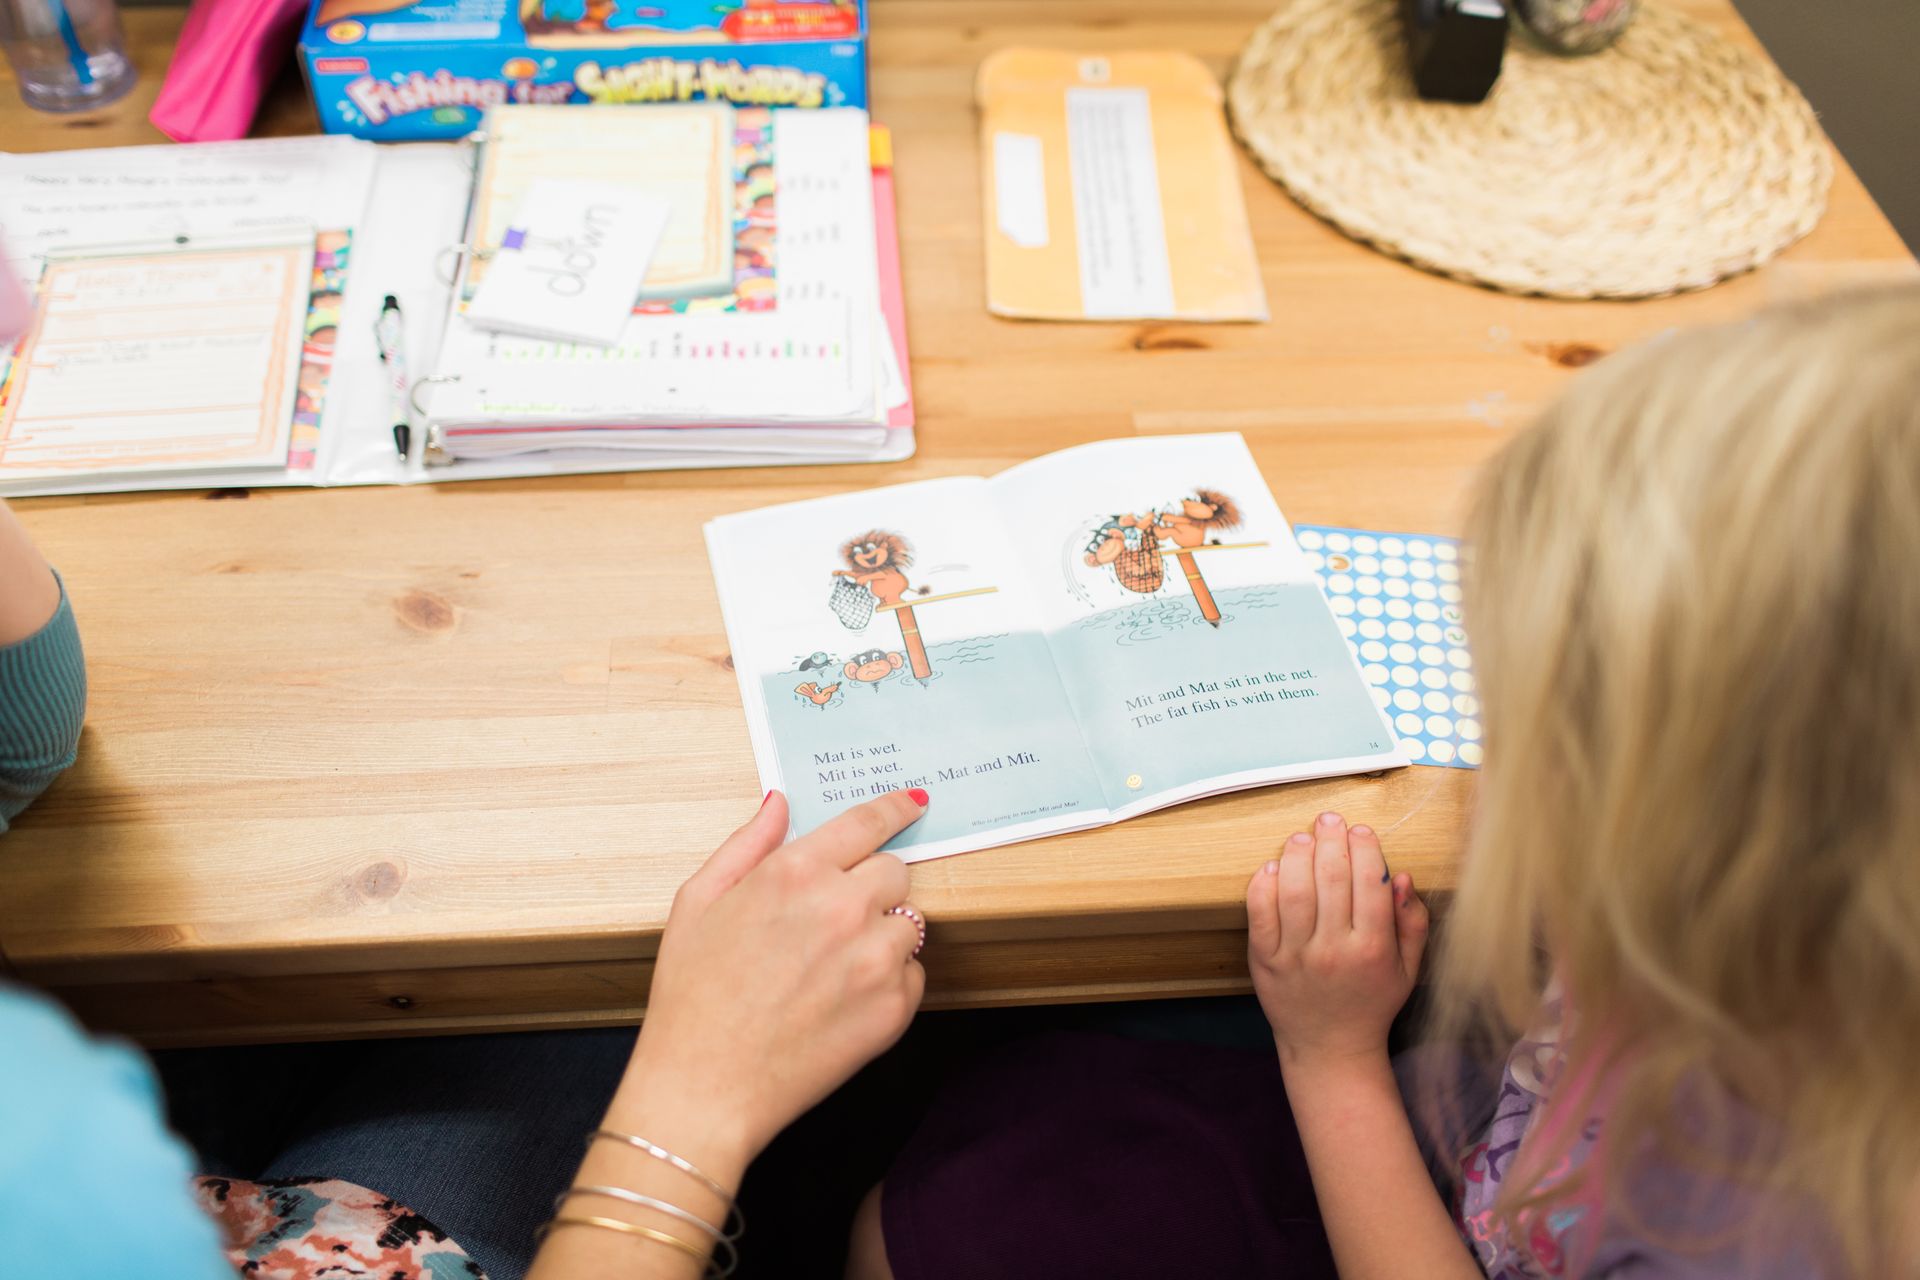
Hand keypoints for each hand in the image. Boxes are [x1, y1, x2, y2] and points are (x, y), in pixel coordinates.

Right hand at [621, 789, 928, 1166]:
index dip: (894, 809)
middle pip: (895, 870)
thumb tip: (780, 802)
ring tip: (832, 969)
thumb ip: (747, 844)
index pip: (867, 823)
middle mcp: (844, 906)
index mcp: (795, 872)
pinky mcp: (894, 1006)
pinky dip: (888, 982)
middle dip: (873, 885)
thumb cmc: (692, 995)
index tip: (913, 803)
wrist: (706, 1085)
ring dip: (883, 934)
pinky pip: (913, 974)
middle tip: (836, 918)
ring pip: (909, 922)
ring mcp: (875, 957)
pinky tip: (841, 1001)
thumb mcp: (698, 902)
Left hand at [1246, 812, 1428, 1068]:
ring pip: (1294, 892)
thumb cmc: (1372, 1001)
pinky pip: (1260, 914)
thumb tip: (1400, 876)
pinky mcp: (1265, 961)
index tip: (1360, 830)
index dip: (1365, 849)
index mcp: (1373, 950)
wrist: (1330, 1047)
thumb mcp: (1408, 968)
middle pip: (1331, 880)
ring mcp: (1296, 956)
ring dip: (1297, 855)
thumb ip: (1411, 922)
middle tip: (1329, 820)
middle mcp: (1333, 951)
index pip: (1369, 885)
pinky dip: (1264, 885)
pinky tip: (1273, 867)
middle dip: (1331, 841)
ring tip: (1302, 837)